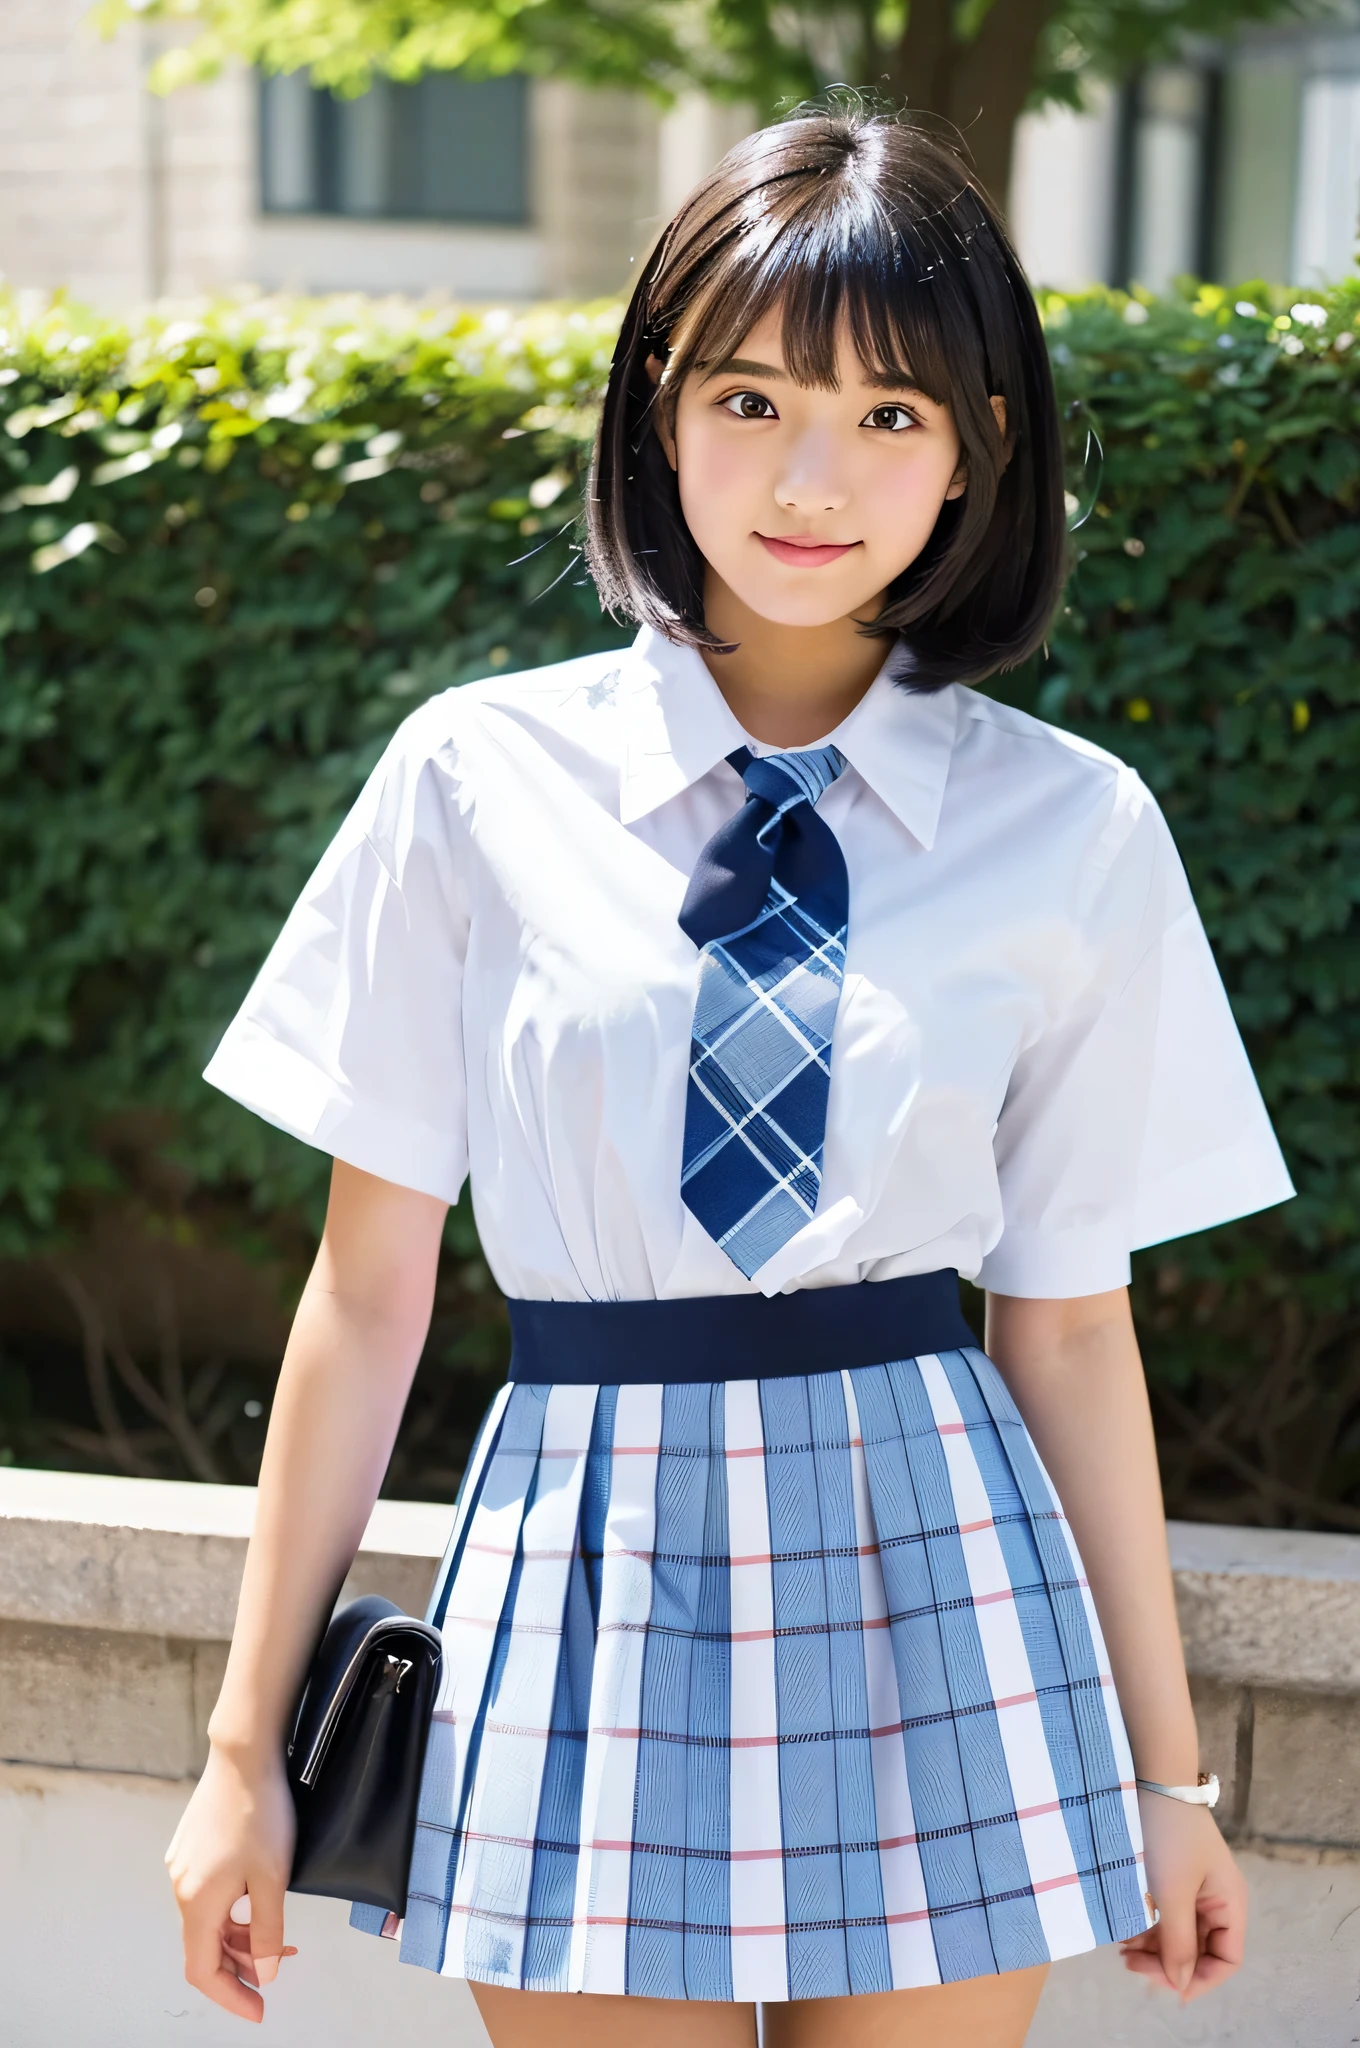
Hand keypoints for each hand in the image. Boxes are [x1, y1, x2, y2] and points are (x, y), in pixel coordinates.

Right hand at [165, 1743, 297, 2021]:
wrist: (244, 1754)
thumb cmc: (260, 1813)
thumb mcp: (273, 1878)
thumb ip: (268, 1931)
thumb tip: (265, 1973)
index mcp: (197, 1902)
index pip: (202, 1971)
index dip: (230, 1996)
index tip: (259, 2009)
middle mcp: (181, 1887)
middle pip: (205, 1945)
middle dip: (240, 1965)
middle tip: (277, 1970)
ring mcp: (183, 1865)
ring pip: (208, 1918)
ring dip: (239, 1936)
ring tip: (277, 1938)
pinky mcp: (191, 1845)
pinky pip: (208, 1893)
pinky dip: (232, 1909)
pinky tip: (257, 1900)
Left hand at [1120, 1792, 1246, 2000]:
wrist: (1148, 1777)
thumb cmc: (1168, 1834)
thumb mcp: (1173, 1892)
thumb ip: (1179, 1942)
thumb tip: (1181, 1986)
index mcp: (1230, 1904)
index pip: (1226, 1960)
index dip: (1200, 1979)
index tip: (1163, 1984)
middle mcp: (1216, 1900)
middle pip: (1200, 1950)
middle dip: (1168, 1962)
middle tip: (1130, 1963)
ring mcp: (1192, 1889)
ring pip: (1177, 1935)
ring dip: (1152, 1946)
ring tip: (1121, 1947)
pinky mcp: (1170, 1877)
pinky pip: (1163, 1914)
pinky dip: (1146, 1926)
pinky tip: (1123, 1930)